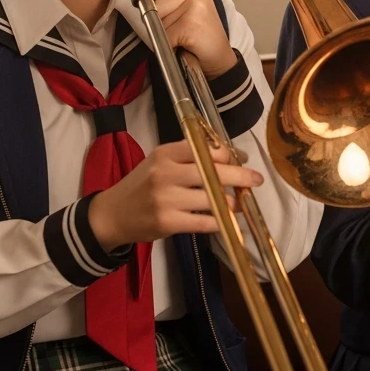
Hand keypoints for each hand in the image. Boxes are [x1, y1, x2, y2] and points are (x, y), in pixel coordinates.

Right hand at [87, 139, 263, 250]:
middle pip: (213, 172)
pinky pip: (204, 221)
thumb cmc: (142, 185)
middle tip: (256, 180)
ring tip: (240, 204)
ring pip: (212, 198)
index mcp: (166, 153)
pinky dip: (220, 222)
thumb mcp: (160, 162)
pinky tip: (228, 221)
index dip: (228, 155)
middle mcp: (166, 173)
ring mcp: (166, 198)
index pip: (205, 148)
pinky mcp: (167, 222)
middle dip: (240, 176)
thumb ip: (189, 157)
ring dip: (232, 203)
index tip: (241, 160)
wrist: (112, 214)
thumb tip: (229, 157)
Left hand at [122, 0, 237, 78]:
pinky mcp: (192, 22)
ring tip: (182, 37)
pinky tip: (185, 43)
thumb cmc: (198, 35)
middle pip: (153, 2)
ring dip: (164, 34)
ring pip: (157, 19)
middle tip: (177, 29)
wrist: (219, 59)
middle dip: (157, 20)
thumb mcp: (183, 9)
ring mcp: (194, 3)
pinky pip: (164, 34)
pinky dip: (170, 44)